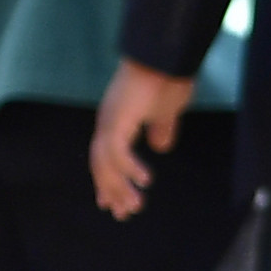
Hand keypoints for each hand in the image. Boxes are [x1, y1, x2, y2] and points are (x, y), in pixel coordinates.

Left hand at [88, 60, 192, 220]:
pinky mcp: (116, 120)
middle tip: (123, 214)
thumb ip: (162, 128)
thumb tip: (161, 147)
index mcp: (117, 121)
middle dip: (112, 191)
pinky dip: (128, 169)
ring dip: (119, 187)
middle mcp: (107, 122)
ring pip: (105, 163)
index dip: (109, 181)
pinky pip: (117, 153)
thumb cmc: (168, 77)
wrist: (166, 56)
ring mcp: (109, 121)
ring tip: (136, 206)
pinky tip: (145, 181)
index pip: (107, 158)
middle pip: (101, 165)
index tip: (111, 205)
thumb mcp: (168, 110)